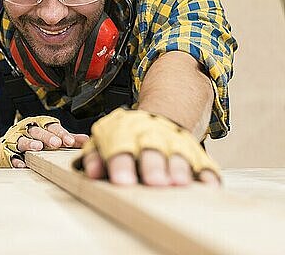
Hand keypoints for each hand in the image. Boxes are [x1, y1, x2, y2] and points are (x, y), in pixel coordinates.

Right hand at [0, 116, 87, 167]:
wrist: (10, 145)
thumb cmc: (35, 139)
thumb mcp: (51, 136)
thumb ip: (67, 138)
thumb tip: (86, 140)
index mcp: (40, 125)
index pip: (52, 127)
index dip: (61, 133)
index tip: (70, 142)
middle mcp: (28, 130)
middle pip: (37, 131)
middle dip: (47, 137)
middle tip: (56, 143)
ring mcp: (16, 140)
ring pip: (22, 140)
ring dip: (30, 143)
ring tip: (37, 147)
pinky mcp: (8, 152)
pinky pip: (11, 155)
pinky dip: (16, 159)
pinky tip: (22, 164)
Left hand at [73, 108, 220, 186]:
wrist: (159, 115)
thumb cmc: (126, 136)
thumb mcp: (105, 140)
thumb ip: (95, 156)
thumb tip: (92, 172)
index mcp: (125, 132)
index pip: (120, 147)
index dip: (121, 163)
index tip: (122, 181)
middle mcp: (151, 136)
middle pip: (152, 149)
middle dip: (153, 165)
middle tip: (154, 182)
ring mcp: (174, 143)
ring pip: (178, 154)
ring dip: (179, 168)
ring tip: (179, 183)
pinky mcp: (195, 153)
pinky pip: (204, 163)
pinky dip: (207, 175)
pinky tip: (208, 186)